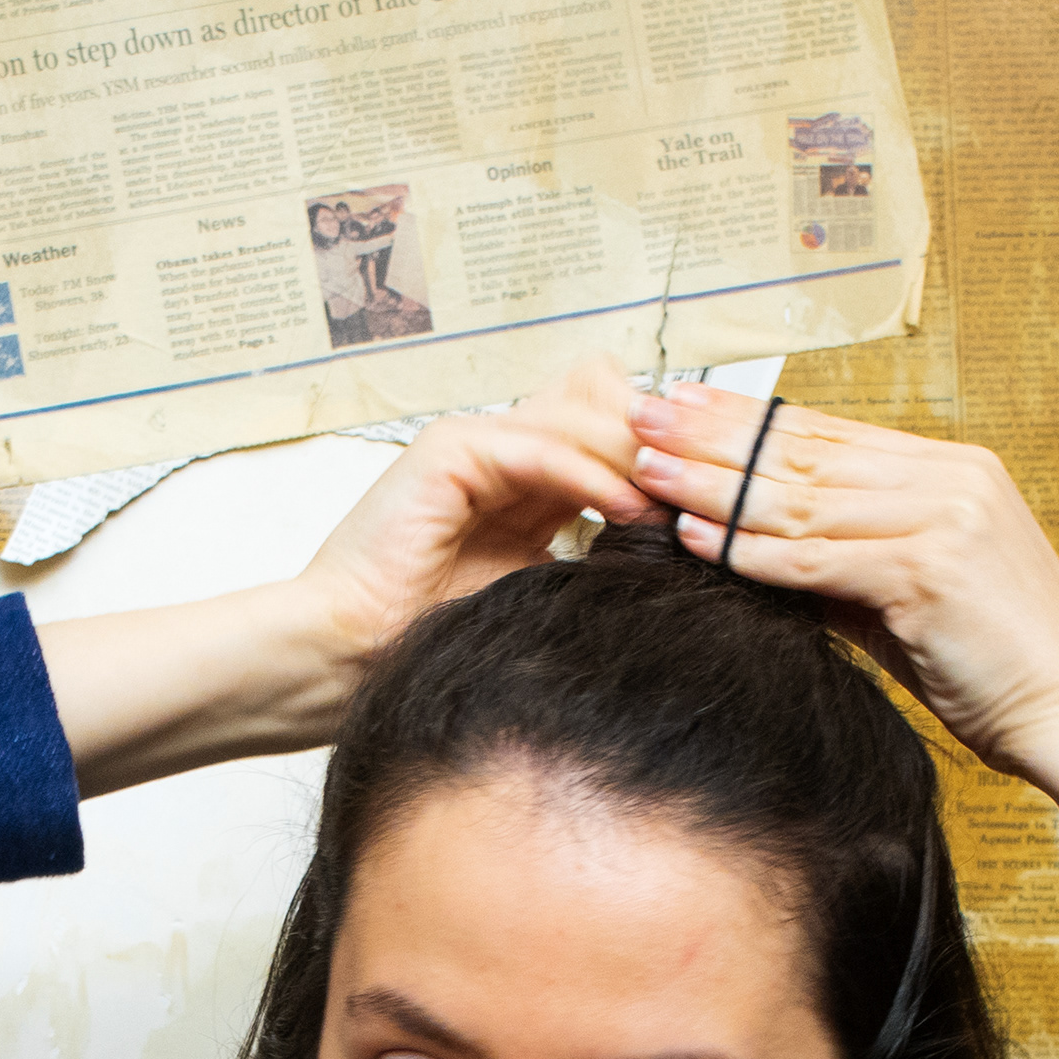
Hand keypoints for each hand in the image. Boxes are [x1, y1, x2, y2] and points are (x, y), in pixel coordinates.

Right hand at [40, 358, 649, 797]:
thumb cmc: (428, 639)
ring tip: (677, 506)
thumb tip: (676, 549)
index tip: (707, 500)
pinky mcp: (452, 450)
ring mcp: (475, 443)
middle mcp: (501, 449)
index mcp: (523, 479)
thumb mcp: (540, 592)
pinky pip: (543, 446)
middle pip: (606, 403)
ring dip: (636, 459)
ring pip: (584, 416)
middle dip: (659, 448)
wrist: (351, 656)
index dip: (659, 450)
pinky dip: (593, 475)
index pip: (609, 422)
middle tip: (706, 494)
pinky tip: (629, 508)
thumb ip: (596, 556)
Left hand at [619, 385, 1058, 856]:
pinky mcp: (932, 570)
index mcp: (953, 471)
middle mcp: (951, 478)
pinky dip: (750, 549)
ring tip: (648, 473)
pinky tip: (695, 539)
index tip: (683, 404)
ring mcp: (945, 518)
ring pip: (802, 495)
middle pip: (806, 449)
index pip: (828, 431)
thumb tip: (756, 549)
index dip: (749, 417)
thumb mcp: (913, 600)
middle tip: (643, 417)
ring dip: (715, 484)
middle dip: (716, 433)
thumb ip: (845, 564)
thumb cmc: (998, 669)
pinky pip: (818, 555)